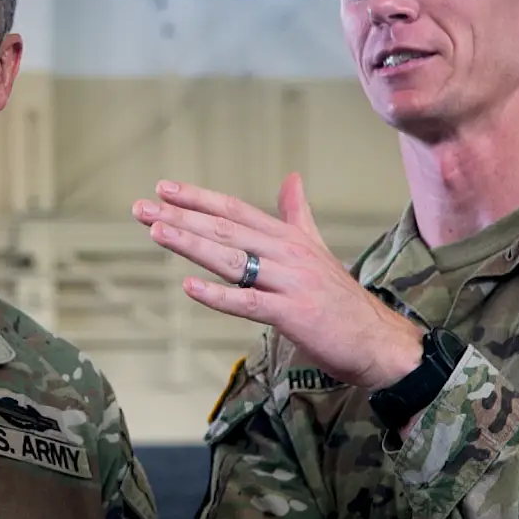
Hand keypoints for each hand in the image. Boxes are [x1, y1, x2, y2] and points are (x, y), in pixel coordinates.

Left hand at [132, 173, 424, 388]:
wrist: (377, 340)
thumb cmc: (341, 299)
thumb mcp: (317, 249)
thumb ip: (298, 214)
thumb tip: (292, 178)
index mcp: (289, 237)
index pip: (235, 209)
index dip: (198, 198)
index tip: (163, 188)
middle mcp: (288, 253)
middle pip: (226, 229)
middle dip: (181, 217)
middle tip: (141, 208)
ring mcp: (291, 282)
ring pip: (233, 259)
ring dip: (192, 245)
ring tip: (157, 232)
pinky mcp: (293, 314)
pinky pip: (248, 303)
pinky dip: (218, 295)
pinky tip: (189, 288)